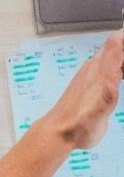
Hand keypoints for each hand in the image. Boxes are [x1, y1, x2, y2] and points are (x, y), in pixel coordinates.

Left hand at [42, 30, 123, 150]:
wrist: (59, 131)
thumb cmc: (77, 126)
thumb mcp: (95, 116)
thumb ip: (104, 99)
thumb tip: (111, 82)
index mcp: (98, 75)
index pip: (114, 46)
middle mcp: (94, 70)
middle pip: (113, 46)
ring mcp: (91, 76)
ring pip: (110, 55)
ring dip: (122, 52)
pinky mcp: (90, 84)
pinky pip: (107, 67)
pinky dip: (119, 64)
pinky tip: (121, 73)